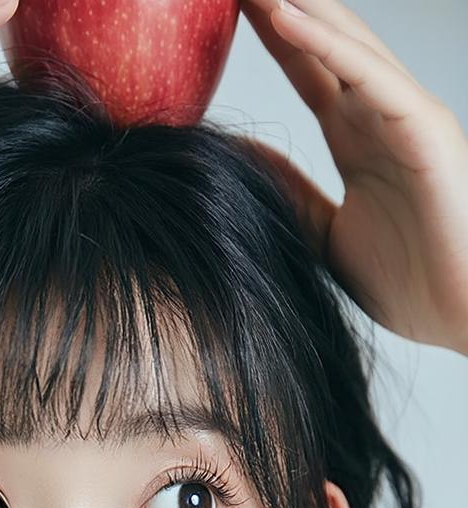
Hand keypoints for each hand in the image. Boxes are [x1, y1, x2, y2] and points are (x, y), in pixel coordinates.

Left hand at [239, 0, 467, 353]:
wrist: (467, 317)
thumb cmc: (414, 284)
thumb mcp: (326, 237)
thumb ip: (291, 196)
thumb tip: (244, 162)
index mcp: (360, 139)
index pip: (307, 70)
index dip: (270, 35)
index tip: (225, 9)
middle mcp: (382, 116)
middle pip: (323, 42)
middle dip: (280, 4)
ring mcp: (405, 115)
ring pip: (345, 43)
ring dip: (297, 5)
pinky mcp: (424, 126)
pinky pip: (369, 75)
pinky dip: (326, 45)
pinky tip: (284, 16)